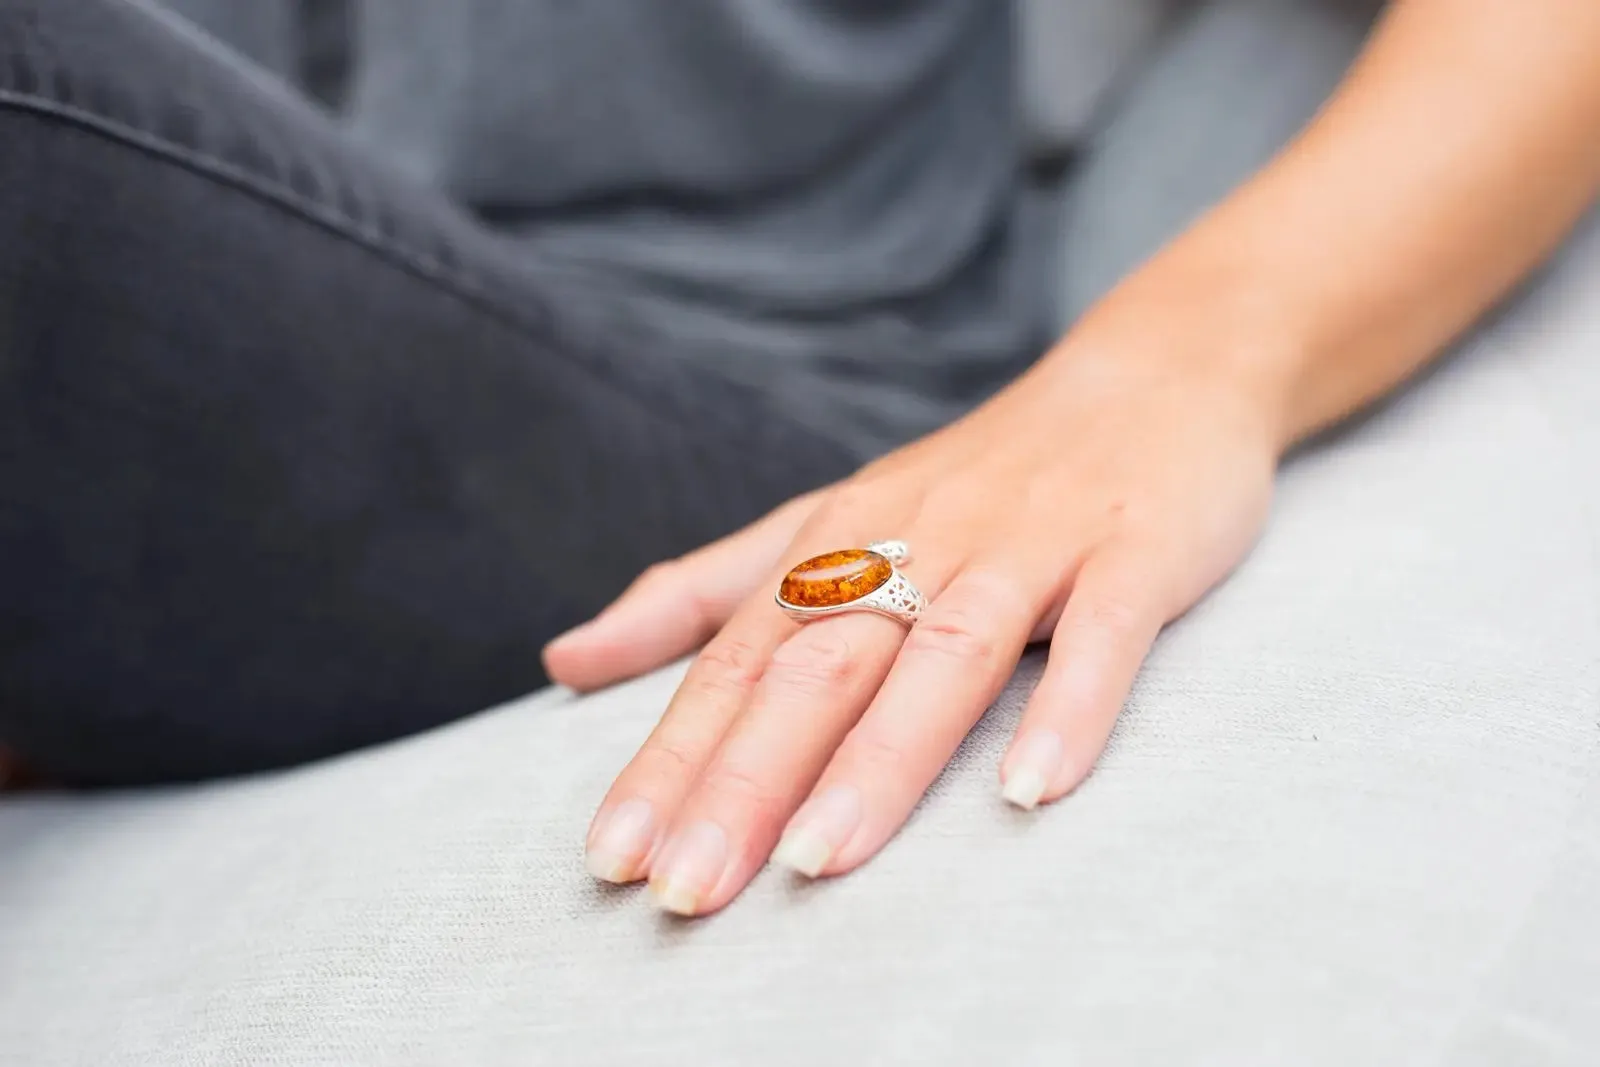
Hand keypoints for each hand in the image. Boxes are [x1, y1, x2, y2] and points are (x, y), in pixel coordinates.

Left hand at [547, 291, 1285, 916]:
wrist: (1155, 375)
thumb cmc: (979, 475)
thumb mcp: (826, 521)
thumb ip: (705, 593)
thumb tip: (564, 658)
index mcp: (837, 541)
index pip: (735, 662)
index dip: (669, 760)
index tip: (611, 860)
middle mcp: (918, 540)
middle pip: (817, 666)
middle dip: (742, 783)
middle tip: (684, 891)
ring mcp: (1027, 544)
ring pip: (942, 653)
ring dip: (879, 759)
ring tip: (818, 861)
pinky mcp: (1131, 551)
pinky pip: (1101, 633)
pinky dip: (1068, 707)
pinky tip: (1030, 790)